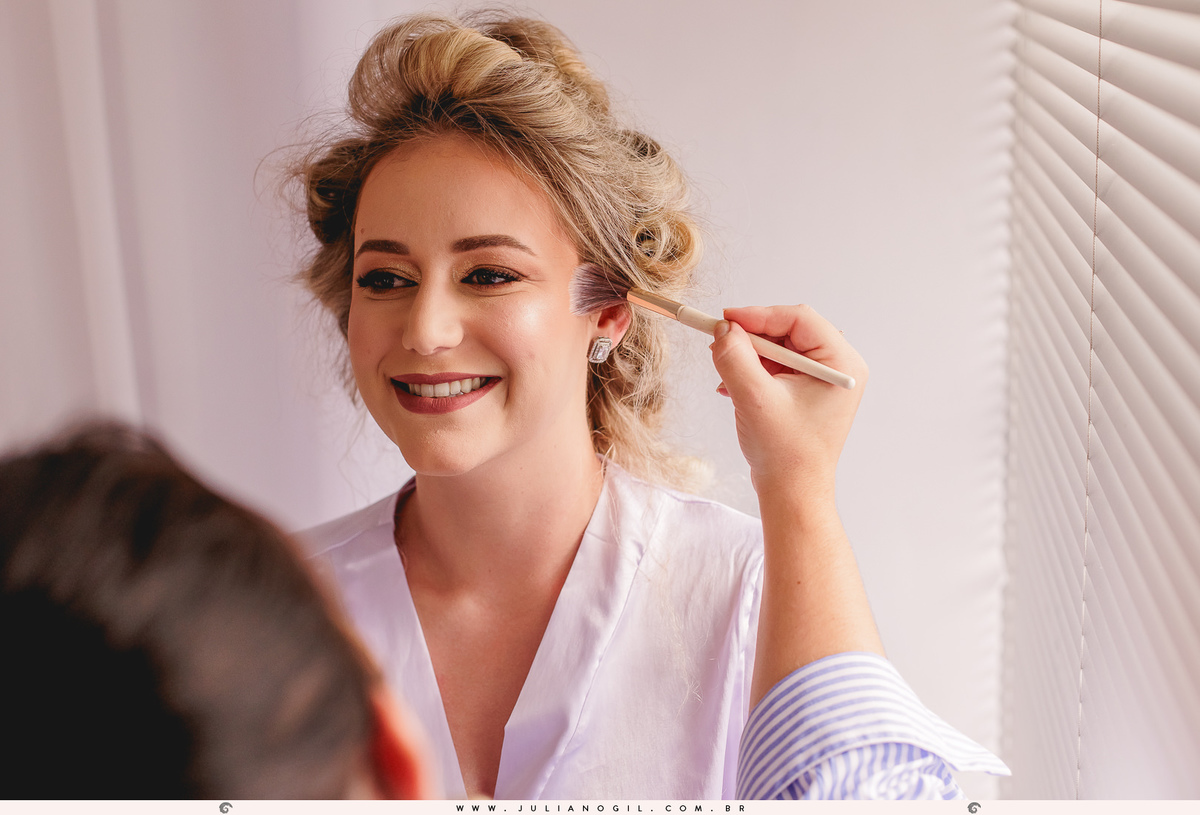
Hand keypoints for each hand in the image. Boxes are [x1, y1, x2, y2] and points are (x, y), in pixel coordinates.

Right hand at [709, 305, 866, 498]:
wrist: (791, 493)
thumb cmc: (785, 453)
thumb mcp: (754, 398)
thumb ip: (735, 358)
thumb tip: (722, 329)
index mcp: (841, 364)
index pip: (799, 320)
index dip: (759, 315)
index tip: (725, 320)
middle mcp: (837, 368)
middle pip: (788, 331)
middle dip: (751, 338)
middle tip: (720, 343)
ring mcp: (823, 381)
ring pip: (779, 348)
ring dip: (748, 357)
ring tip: (726, 374)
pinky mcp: (806, 392)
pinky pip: (777, 367)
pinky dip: (752, 371)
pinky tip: (731, 387)